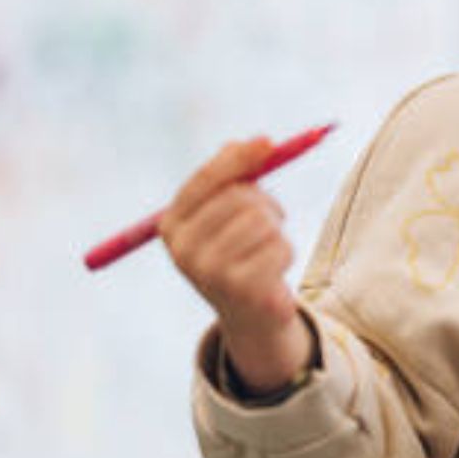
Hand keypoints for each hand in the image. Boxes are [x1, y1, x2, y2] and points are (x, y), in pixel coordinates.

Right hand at [160, 137, 311, 391]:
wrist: (249, 314)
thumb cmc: (239, 252)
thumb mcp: (227, 213)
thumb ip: (233, 176)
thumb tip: (254, 143)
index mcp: (172, 226)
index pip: (205, 180)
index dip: (238, 157)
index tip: (268, 142)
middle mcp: (183, 250)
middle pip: (239, 197)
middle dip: (265, 201)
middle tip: (272, 217)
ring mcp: (209, 273)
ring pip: (263, 221)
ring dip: (277, 230)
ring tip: (267, 247)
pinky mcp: (241, 290)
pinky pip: (280, 247)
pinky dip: (286, 253)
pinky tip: (273, 270)